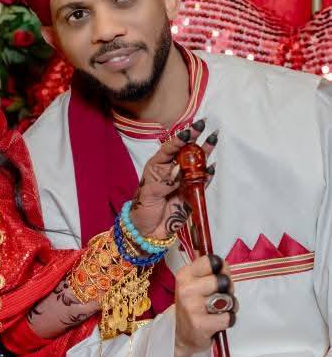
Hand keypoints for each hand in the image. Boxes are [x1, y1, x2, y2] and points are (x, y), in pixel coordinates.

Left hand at [130, 119, 217, 239]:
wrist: (149, 231)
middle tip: (203, 125)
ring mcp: (183, 181)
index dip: (178, 139)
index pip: (169, 148)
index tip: (187, 131)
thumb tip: (179, 170)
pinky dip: (208, 175)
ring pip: (196, 163)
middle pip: (185, 152)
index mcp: (157, 166)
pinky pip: (202, 181)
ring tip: (213, 139)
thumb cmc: (143, 209)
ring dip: (205, 152)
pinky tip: (212, 166)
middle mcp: (172, 170)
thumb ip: (164, 181)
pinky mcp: (192, 193)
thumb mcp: (149, 193)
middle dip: (194, 139)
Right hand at [173, 253, 235, 356]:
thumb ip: (210, 272)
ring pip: (228, 299)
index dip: (221, 269)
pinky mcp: (200, 324)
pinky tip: (217, 322)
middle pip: (223, 280)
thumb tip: (224, 264)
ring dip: (230, 306)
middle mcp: (186, 288)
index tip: (217, 277)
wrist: (181, 335)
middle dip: (228, 289)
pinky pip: (228, 317)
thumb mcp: (195, 283)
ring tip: (218, 311)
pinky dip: (229, 320)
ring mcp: (192, 306)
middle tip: (219, 298)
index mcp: (185, 274)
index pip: (212, 261)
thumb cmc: (193, 306)